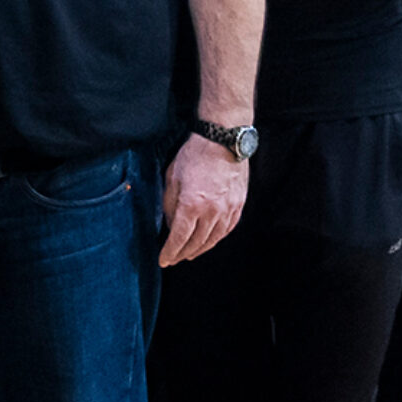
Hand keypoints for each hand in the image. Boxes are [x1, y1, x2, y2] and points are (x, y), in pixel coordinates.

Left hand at [158, 132, 247, 265]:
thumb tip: (171, 225)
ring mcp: (228, 209)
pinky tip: (209, 241)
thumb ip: (170, 205)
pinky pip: (227, 229)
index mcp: (191, 205)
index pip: (179, 238)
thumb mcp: (172, 179)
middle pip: (196, 243)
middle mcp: (212, 212)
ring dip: (199, 249)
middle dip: (182, 254)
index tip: (163, 260)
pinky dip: (216, 238)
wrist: (223, 140)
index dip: (170, 252)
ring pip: (213, 239)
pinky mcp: (238, 205)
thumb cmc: (194, 155)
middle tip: (173, 259)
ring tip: (189, 254)